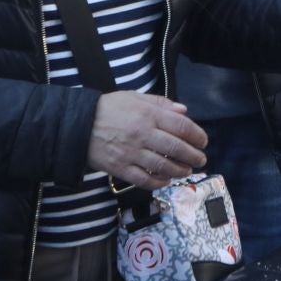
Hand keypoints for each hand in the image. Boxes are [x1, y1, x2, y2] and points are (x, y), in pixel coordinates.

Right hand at [87, 90, 207, 188]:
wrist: (78, 124)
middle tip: (201, 159)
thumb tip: (184, 111)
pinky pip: (144, 180)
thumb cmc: (109, 108)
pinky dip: (159, 182)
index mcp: (148, 115)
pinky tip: (166, 180)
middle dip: (193, 155)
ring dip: (180, 170)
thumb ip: (161, 104)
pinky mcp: (120, 168)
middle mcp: (142, 134)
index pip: (181, 126)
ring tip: (187, 170)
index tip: (203, 141)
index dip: (197, 135)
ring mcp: (131, 153)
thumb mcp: (134, 97)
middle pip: (176, 148)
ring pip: (163, 166)